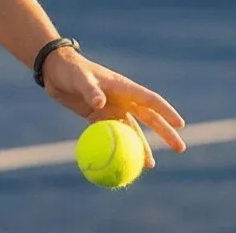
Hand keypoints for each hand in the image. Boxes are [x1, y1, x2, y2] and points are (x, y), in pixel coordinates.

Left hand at [41, 47, 185, 168]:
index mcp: (124, 87)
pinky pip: (111, 134)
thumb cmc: (71, 70)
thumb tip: (100, 104)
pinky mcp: (98, 117)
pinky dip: (118, 147)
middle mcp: (122, 99)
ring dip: (142, 147)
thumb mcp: (81, 79)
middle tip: (180, 149)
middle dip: (165, 133)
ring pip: (132, 131)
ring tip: (150, 165)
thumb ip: (91, 91)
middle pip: (149, 119)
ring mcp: (112, 109)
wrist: (55, 72)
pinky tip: (122, 161)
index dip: (167, 112)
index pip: (151, 101)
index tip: (180, 125)